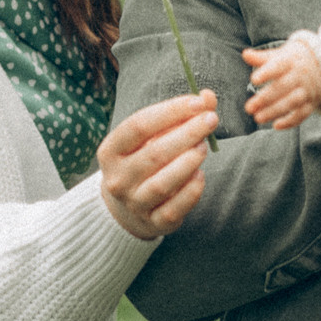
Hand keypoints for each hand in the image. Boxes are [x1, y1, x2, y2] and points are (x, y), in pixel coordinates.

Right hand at [99, 91, 218, 239]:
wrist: (125, 209)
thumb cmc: (142, 162)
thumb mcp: (150, 138)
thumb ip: (179, 116)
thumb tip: (208, 97)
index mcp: (110, 151)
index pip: (139, 125)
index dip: (170, 111)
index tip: (197, 102)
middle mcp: (117, 178)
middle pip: (154, 153)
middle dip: (187, 133)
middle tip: (210, 120)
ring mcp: (133, 203)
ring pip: (162, 183)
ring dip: (188, 162)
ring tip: (204, 147)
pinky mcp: (153, 223)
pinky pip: (174, 208)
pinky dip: (191, 191)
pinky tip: (200, 175)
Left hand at [241, 36, 320, 128]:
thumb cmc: (293, 60)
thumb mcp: (280, 55)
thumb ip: (262, 58)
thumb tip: (246, 54)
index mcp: (290, 61)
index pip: (278, 66)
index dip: (267, 73)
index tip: (253, 80)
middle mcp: (300, 76)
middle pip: (282, 87)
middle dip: (265, 98)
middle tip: (249, 108)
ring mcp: (307, 91)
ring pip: (292, 102)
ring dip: (275, 111)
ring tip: (258, 118)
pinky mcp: (311, 103)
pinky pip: (302, 114)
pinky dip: (290, 122)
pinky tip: (275, 126)